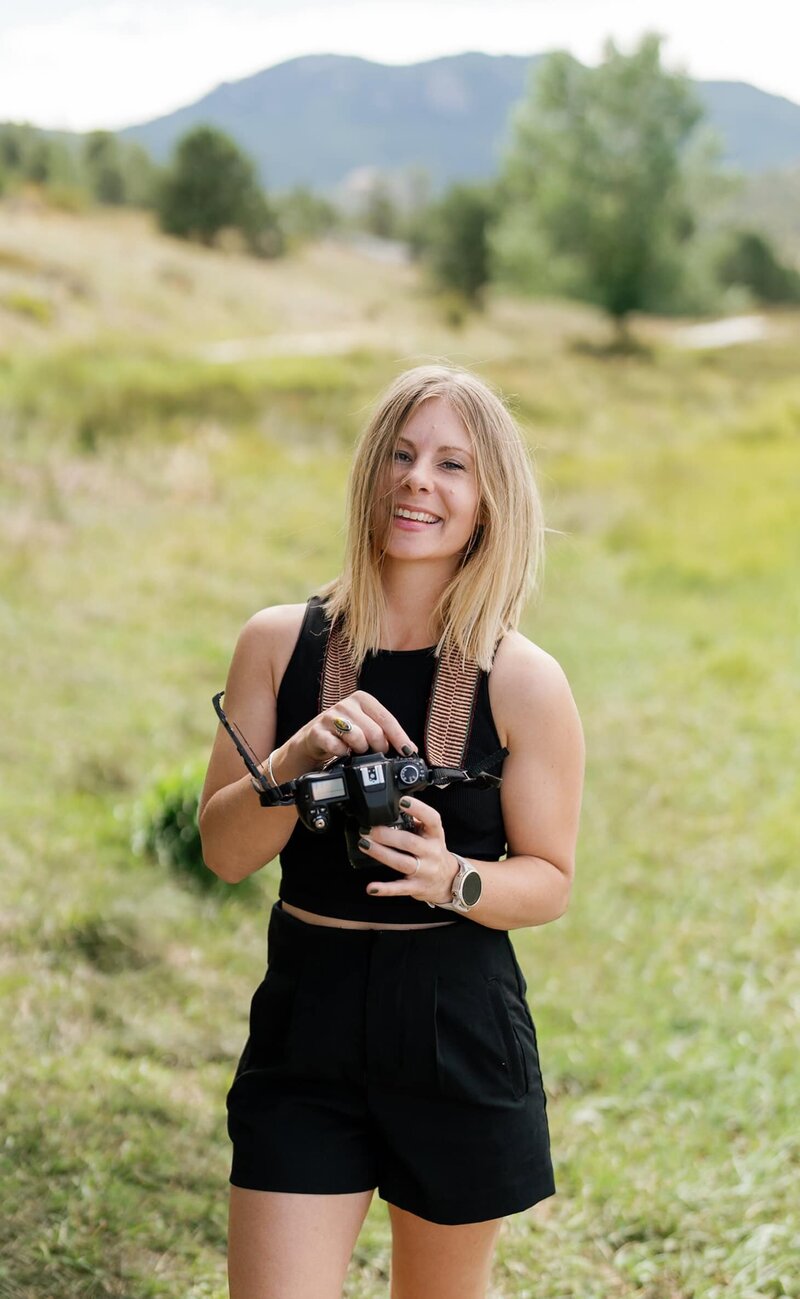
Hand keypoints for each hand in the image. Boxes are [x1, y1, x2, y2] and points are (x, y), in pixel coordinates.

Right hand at [288, 690, 416, 772]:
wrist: (312, 741)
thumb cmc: (343, 735)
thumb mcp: (366, 729)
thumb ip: (387, 735)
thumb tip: (410, 749)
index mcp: (362, 700)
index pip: (387, 718)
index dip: (399, 737)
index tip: (408, 751)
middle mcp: (346, 705)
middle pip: (374, 730)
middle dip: (379, 747)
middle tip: (376, 754)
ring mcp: (330, 717)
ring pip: (356, 737)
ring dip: (360, 750)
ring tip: (356, 751)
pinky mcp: (316, 732)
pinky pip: (336, 746)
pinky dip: (342, 753)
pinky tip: (341, 753)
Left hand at [359, 797, 459, 905]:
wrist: (449, 881)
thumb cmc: (434, 853)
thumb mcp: (432, 835)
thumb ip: (416, 822)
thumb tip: (393, 809)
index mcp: (435, 836)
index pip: (431, 819)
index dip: (418, 809)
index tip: (402, 801)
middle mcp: (431, 852)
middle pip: (409, 842)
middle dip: (387, 835)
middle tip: (369, 829)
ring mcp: (425, 871)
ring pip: (402, 862)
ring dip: (381, 853)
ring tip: (364, 845)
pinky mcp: (416, 887)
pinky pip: (399, 888)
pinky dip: (385, 889)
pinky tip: (371, 887)